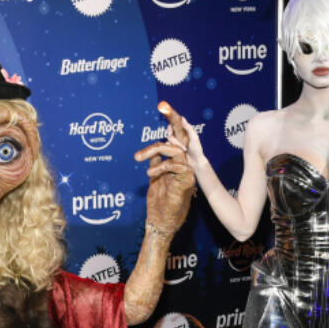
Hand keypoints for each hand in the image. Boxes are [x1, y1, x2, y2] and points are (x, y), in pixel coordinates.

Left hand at [133, 101, 196, 233]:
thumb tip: (156, 145)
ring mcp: (189, 171)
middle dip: (174, 118)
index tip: (163, 105)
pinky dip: (161, 166)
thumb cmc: (159, 201)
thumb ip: (158, 159)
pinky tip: (150, 174)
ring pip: (176, 148)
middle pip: (182, 135)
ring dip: (156, 148)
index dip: (172, 119)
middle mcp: (186, 163)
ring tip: (139, 158)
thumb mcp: (156, 176)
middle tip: (163, 106)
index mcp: (178, 160)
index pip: (177, 135)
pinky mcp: (188, 180)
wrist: (162, 221)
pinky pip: (176, 165)